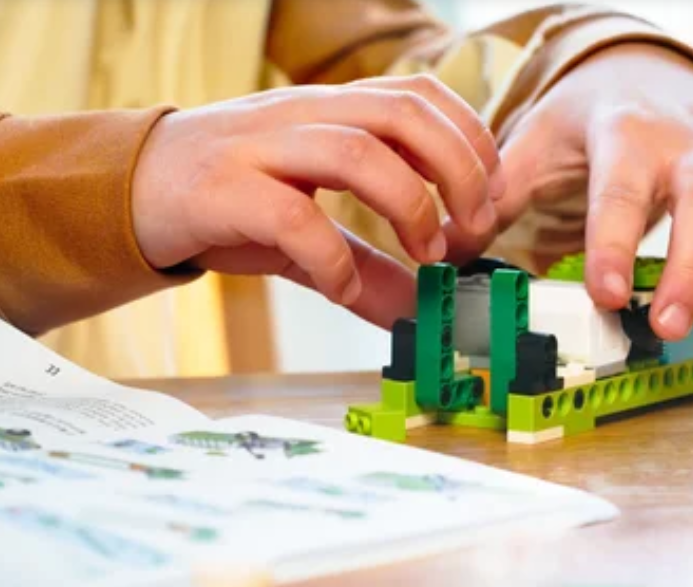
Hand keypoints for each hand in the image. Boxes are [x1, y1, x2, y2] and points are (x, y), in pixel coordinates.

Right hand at [132, 76, 504, 327]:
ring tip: (425, 255)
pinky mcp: (221, 190)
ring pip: (353, 149)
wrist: (128, 195)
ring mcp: (260, 147)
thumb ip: (365, 264)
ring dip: (409, 204)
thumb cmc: (227, 201)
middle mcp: (301, 117)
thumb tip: (418, 311)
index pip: (419, 95)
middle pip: (400, 111)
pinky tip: (341, 288)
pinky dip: (331, 258)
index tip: (490, 198)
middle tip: (471, 229)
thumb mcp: (307, 230)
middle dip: (457, 169)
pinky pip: (291, 216)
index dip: (470, 140)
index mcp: (329, 112)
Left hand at [447, 44, 692, 340]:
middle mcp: (692, 147)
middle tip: (663, 322)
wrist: (650, 71)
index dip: (612, 241)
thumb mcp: (540, 140)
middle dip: (690, 262)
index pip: (620, 190)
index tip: (602, 292)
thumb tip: (449, 243)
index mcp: (627, 136)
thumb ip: (498, 189)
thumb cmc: (592, 121)